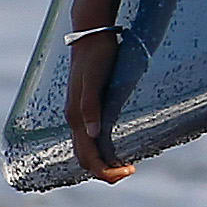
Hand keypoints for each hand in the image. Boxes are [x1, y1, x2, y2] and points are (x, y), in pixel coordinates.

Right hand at [65, 29, 134, 181]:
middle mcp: (75, 119)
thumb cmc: (96, 56)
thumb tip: (93, 135)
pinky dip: (103, 147)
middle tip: (131, 169)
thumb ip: (90, 107)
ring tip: (127, 161)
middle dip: (105, 170)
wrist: (91, 36)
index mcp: (76, 117)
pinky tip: (118, 142)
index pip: (87, 157)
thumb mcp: (94, 80)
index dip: (105, 171)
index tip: (130, 170)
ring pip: (87, 148)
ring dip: (104, 160)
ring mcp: (80, 113)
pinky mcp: (86, 105)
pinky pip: (91, 135)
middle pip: (85, 157)